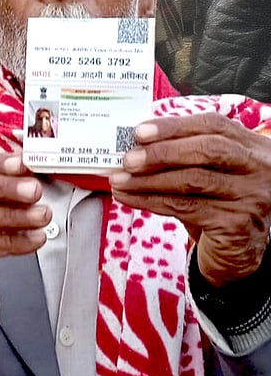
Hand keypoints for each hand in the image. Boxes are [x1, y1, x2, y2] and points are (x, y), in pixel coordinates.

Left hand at [110, 114, 270, 286]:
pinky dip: (149, 201)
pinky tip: (128, 198)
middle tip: (128, 159)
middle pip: (208, 149)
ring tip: (119, 180)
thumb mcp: (205, 172)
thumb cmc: (215, 204)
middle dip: (161, 152)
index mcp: (250, 146)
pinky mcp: (236, 223)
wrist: (236, 250)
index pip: (213, 125)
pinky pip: (184, 207)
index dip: (174, 126)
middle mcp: (257, 167)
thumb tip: (133, 144)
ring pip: (192, 180)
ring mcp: (251, 195)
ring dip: (148, 180)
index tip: (139, 132)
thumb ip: (180, 155)